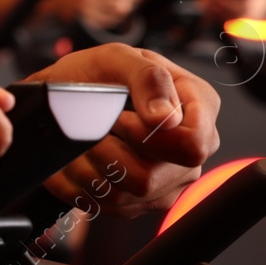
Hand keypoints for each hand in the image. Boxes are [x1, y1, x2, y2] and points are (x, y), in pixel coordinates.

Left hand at [26, 43, 220, 216]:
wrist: (67, 99)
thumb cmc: (96, 74)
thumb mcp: (118, 58)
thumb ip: (148, 79)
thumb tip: (167, 120)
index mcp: (198, 108)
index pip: (192, 145)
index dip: (148, 136)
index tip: (119, 118)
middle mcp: (190, 151)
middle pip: (150, 177)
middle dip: (107, 150)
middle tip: (93, 125)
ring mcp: (165, 182)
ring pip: (123, 194)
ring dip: (87, 164)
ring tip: (82, 140)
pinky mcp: (137, 203)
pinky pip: (103, 206)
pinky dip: (75, 181)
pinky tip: (76, 158)